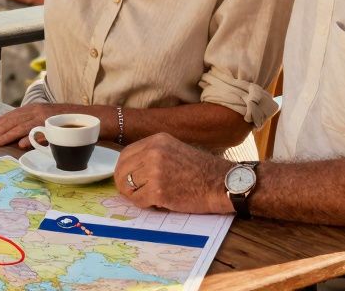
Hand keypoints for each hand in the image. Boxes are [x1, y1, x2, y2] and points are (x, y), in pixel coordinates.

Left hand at [0, 104, 92, 148]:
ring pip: (23, 125)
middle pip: (13, 119)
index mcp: (35, 109)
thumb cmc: (70, 123)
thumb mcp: (48, 123)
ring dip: (8, 134)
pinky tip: (21, 145)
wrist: (93, 118)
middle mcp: (38, 109)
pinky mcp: (57, 124)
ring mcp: (47, 116)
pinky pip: (41, 131)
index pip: (11, 116)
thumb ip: (34, 129)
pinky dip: (31, 138)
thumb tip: (21, 141)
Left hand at [114, 133, 232, 213]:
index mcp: (157, 140)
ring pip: (128, 187)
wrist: (221, 183)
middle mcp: (153, 152)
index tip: (125, 178)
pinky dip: (145, 205)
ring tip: (150, 197)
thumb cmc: (201, 171)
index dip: (122, 169)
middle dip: (124, 184)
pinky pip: (138, 200)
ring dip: (135, 195)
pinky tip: (158, 203)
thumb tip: (130, 169)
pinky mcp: (158, 191)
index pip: (126, 154)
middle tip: (131, 193)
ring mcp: (155, 171)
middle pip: (122, 170)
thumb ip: (153, 155)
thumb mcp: (175, 150)